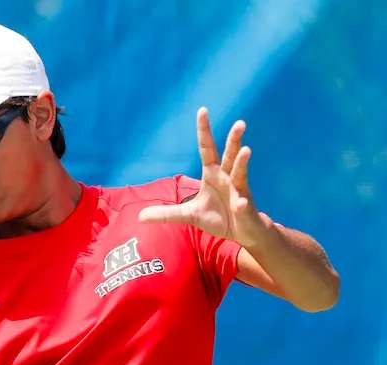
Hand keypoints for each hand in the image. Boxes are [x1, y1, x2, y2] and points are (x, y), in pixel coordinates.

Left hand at [137, 107, 270, 247]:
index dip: (204, 131)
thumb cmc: (218, 217)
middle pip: (230, 154)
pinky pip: (242, 203)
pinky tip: (240, 204)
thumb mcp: (189, 215)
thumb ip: (167, 214)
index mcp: (212, 174)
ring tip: (246, 150)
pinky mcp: (244, 206)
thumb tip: (140, 217)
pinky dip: (240, 203)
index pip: (207, 148)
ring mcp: (238, 190)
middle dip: (234, 139)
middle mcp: (227, 177)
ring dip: (243, 162)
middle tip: (239, 123)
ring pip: (240, 172)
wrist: (240, 232)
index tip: (202, 110)